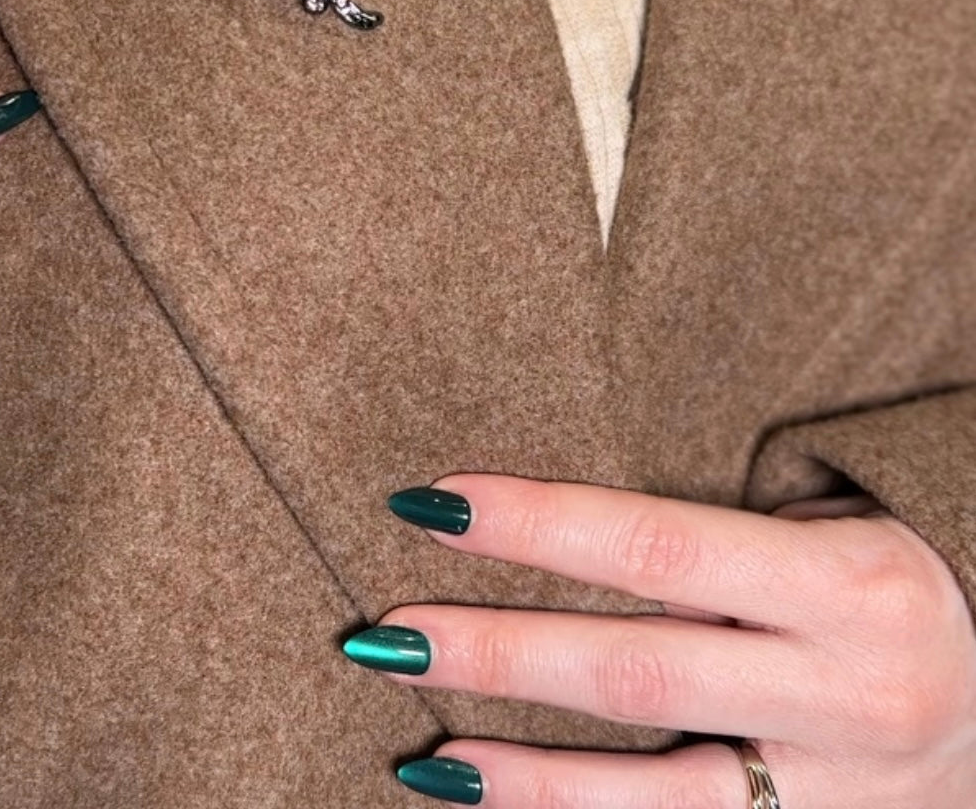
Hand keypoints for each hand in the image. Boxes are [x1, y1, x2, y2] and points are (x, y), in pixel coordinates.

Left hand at [344, 474, 975, 805]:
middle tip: (388, 635)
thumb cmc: (895, 578)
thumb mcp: (834, 530)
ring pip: (653, 799)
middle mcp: (845, 695)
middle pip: (639, 674)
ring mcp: (835, 795)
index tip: (434, 504)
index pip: (659, 545)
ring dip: (523, 777)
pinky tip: (500, 804)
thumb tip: (548, 527)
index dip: (538, 525)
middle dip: (501, 653)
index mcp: (848, 587)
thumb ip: (720, 537)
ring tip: (421, 754)